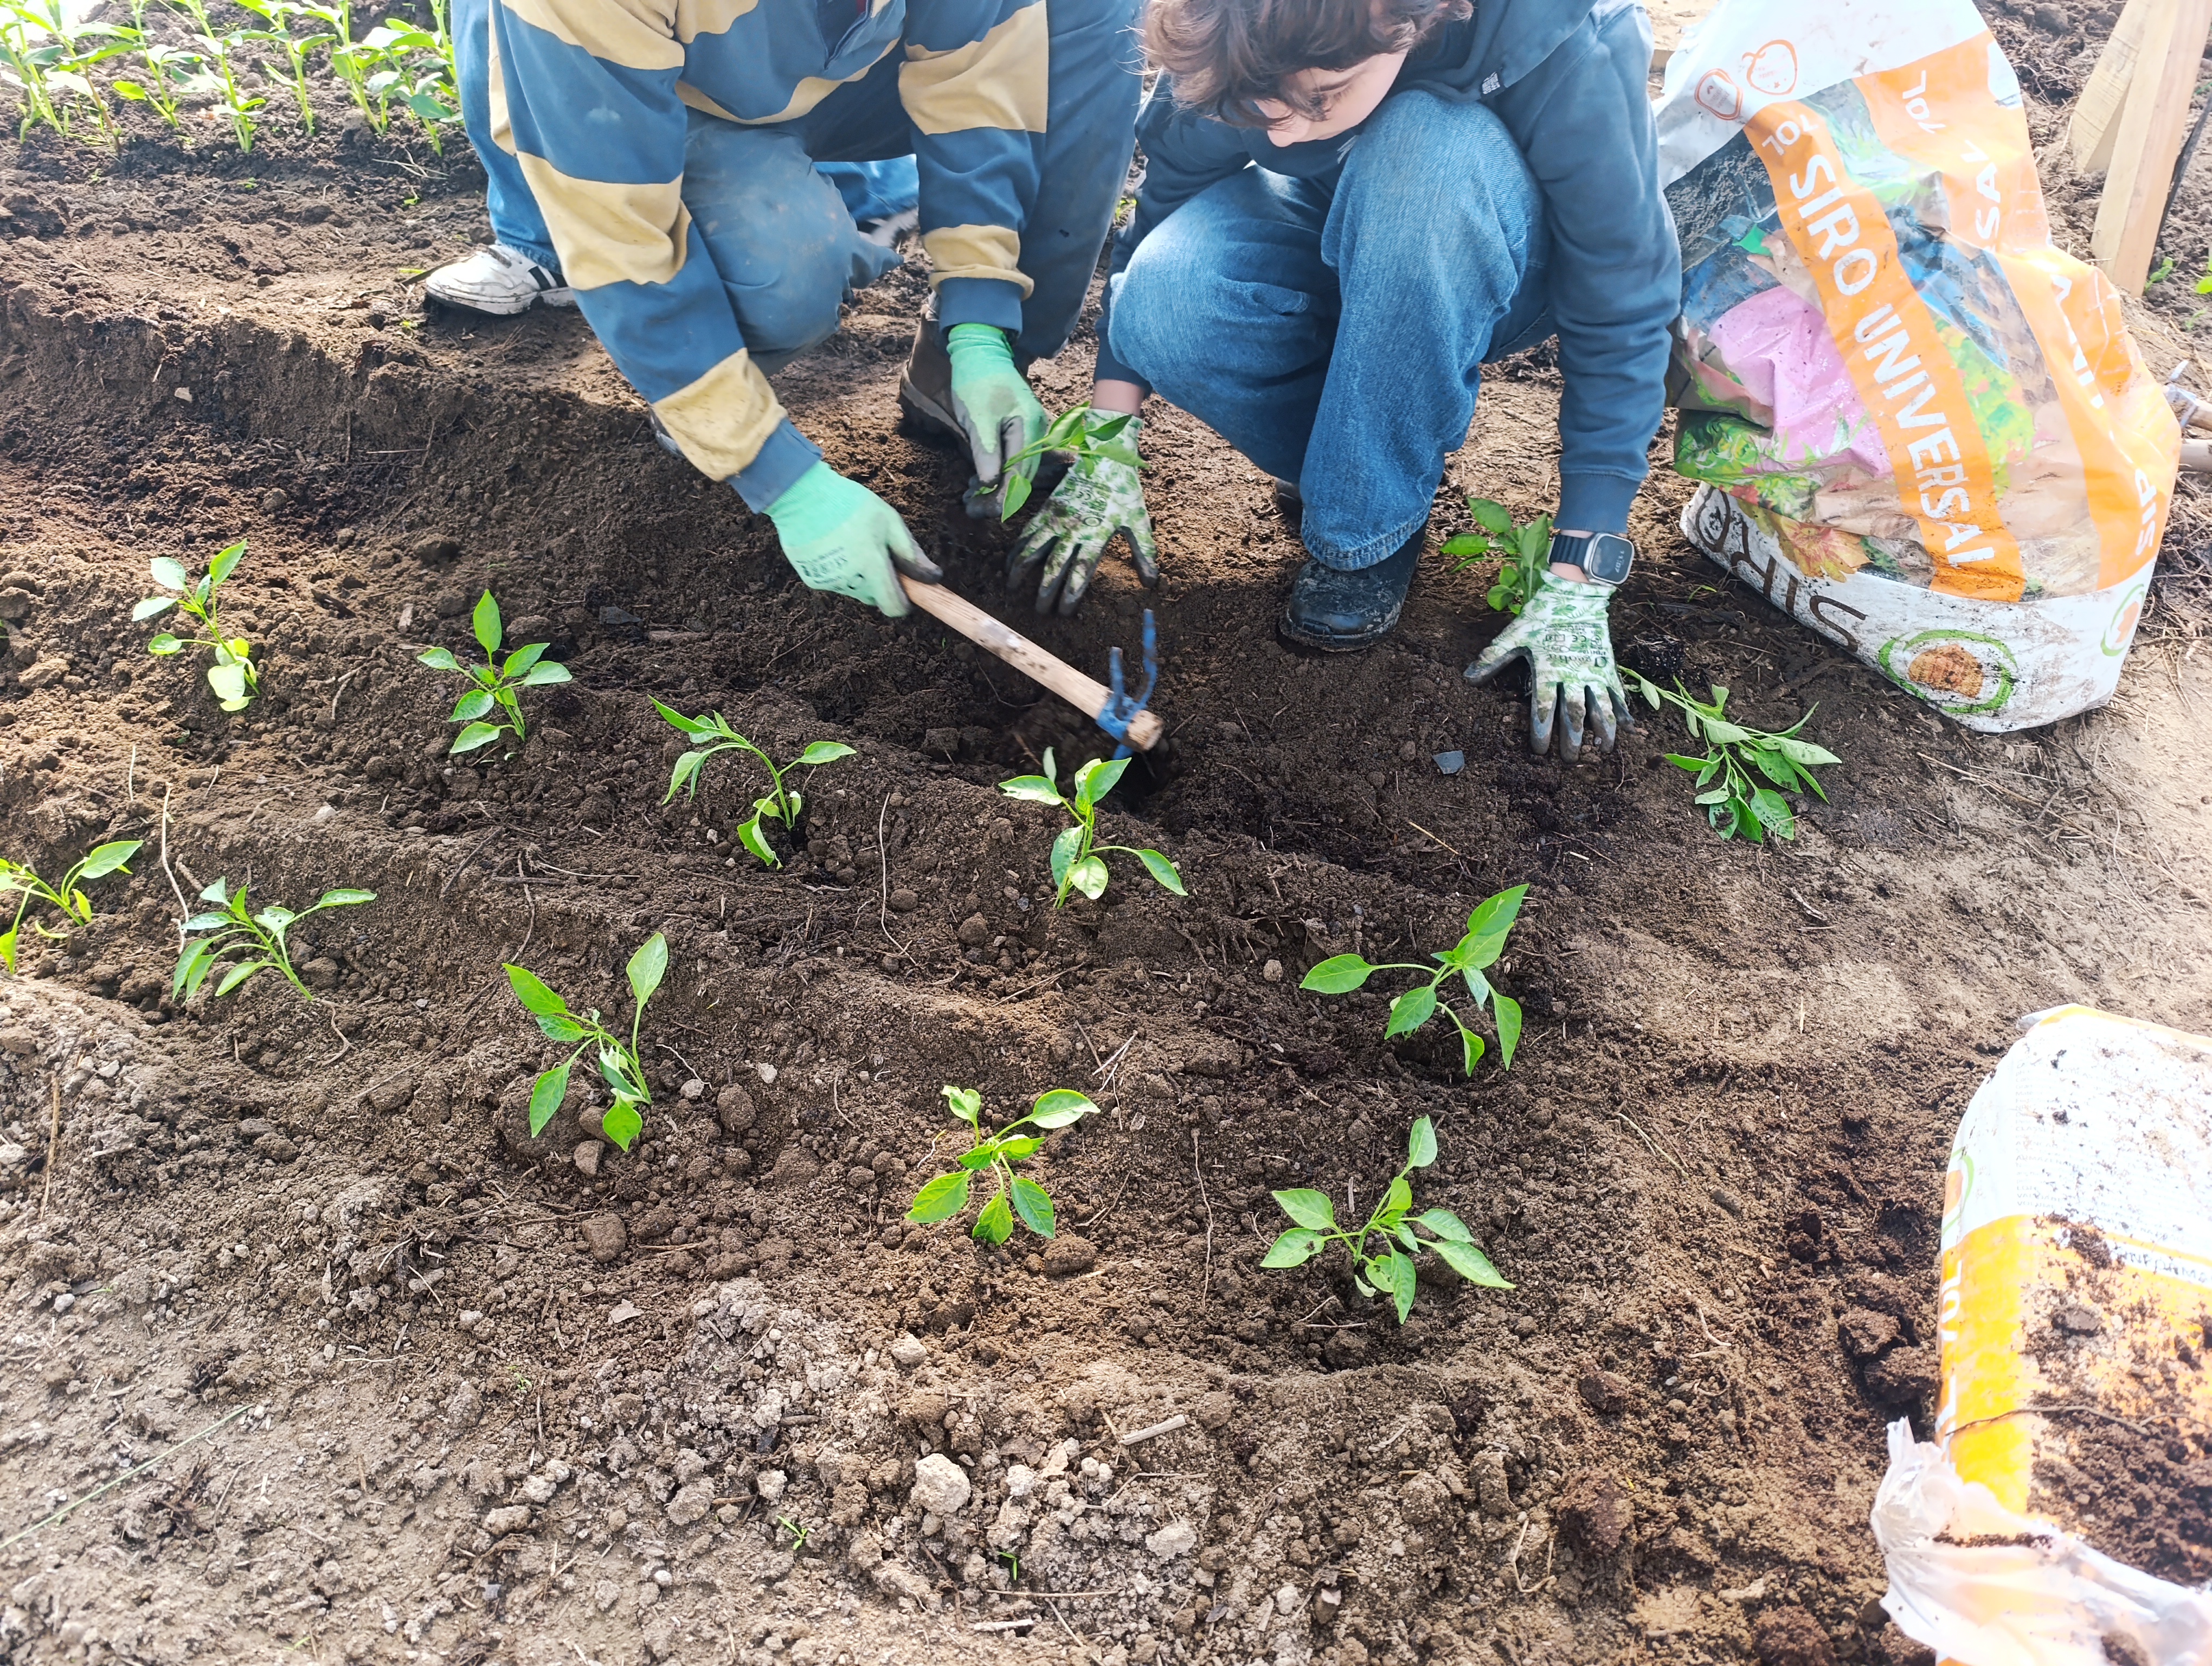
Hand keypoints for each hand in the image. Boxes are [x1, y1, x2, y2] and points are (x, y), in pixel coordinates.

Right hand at [762, 462, 941, 617]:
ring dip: (859, 576)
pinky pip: (834, 582)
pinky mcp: (811, 579)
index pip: (893, 606)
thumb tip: (933, 577)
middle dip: (880, 582)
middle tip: (875, 552)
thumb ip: (910, 552)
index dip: (903, 603)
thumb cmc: (850, 504)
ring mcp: (828, 581)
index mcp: (872, 567)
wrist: (802, 495)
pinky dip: (838, 571)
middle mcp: (850, 581)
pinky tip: (833, 546)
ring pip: (854, 590)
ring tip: (851, 544)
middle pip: (874, 597)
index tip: (905, 590)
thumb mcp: (889, 521)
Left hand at [946, 323, 1046, 496]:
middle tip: (971, 508)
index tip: (982, 510)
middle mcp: (1036, 432)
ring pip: (1017, 470)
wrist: (981, 352)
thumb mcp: (977, 418)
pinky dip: (996, 472)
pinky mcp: (1020, 431)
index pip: (1020, 474)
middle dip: (997, 496)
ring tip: (970, 498)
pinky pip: (1013, 459)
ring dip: (994, 486)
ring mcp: (1030, 431)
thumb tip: (989, 483)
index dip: (1002, 497)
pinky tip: (978, 481)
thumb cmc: (977, 381)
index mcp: (1029, 427)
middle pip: (1021, 476)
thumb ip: (986, 451)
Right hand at [1007, 408, 1156, 613]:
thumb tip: (1151, 581)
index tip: (1064, 612)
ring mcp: (1056, 518)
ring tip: (1012, 587)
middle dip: (1045, 590)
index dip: (1070, 593)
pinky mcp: (1047, 509)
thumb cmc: (1123, 488)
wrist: (1104, 454)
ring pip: (1033, 548)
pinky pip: (1028, 531)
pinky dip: (1017, 547)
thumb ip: (1143, 550)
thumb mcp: (1137, 519)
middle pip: (1054, 565)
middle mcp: (1072, 529)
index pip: (1079, 571)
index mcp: (1095, 534)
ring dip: (1022, 569)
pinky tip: (1010, 561)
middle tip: (1041, 611)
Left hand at [1465, 571, 1631, 761]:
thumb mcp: (1514, 636)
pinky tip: (1628, 727)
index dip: (1541, 730)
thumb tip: (1468, 678)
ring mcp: (1593, 670)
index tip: (1539, 750)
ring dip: (1603, 730)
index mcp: (1549, 670)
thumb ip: (1493, 658)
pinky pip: (1617, 691)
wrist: (1575, 593)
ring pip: (1600, 706)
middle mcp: (1573, 674)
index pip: (1544, 707)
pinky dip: (1623, 709)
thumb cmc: (1542, 616)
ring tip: (1603, 750)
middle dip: (1572, 739)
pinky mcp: (1607, 664)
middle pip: (1574, 714)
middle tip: (1570, 760)